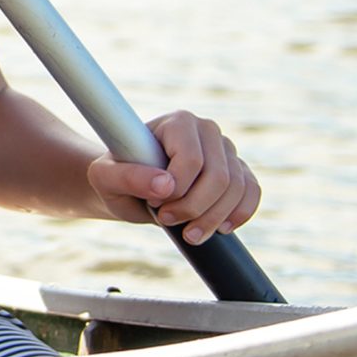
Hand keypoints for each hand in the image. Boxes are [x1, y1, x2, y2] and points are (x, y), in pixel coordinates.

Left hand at [87, 111, 260, 243]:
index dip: (177, 190)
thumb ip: (127, 177)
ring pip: (237, 188)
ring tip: (188, 234)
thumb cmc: (116, 178)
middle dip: (194, 208)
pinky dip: (239, 214)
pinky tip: (221, 228)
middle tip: (167, 221)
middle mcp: (207, 130)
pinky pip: (252, 192)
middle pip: (218, 177)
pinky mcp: (238, 170)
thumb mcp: (105, 177)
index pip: (191, 159)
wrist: (130, 189)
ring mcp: (226, 150)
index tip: (156, 204)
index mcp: (178, 122)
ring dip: (214, 219)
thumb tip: (165, 186)